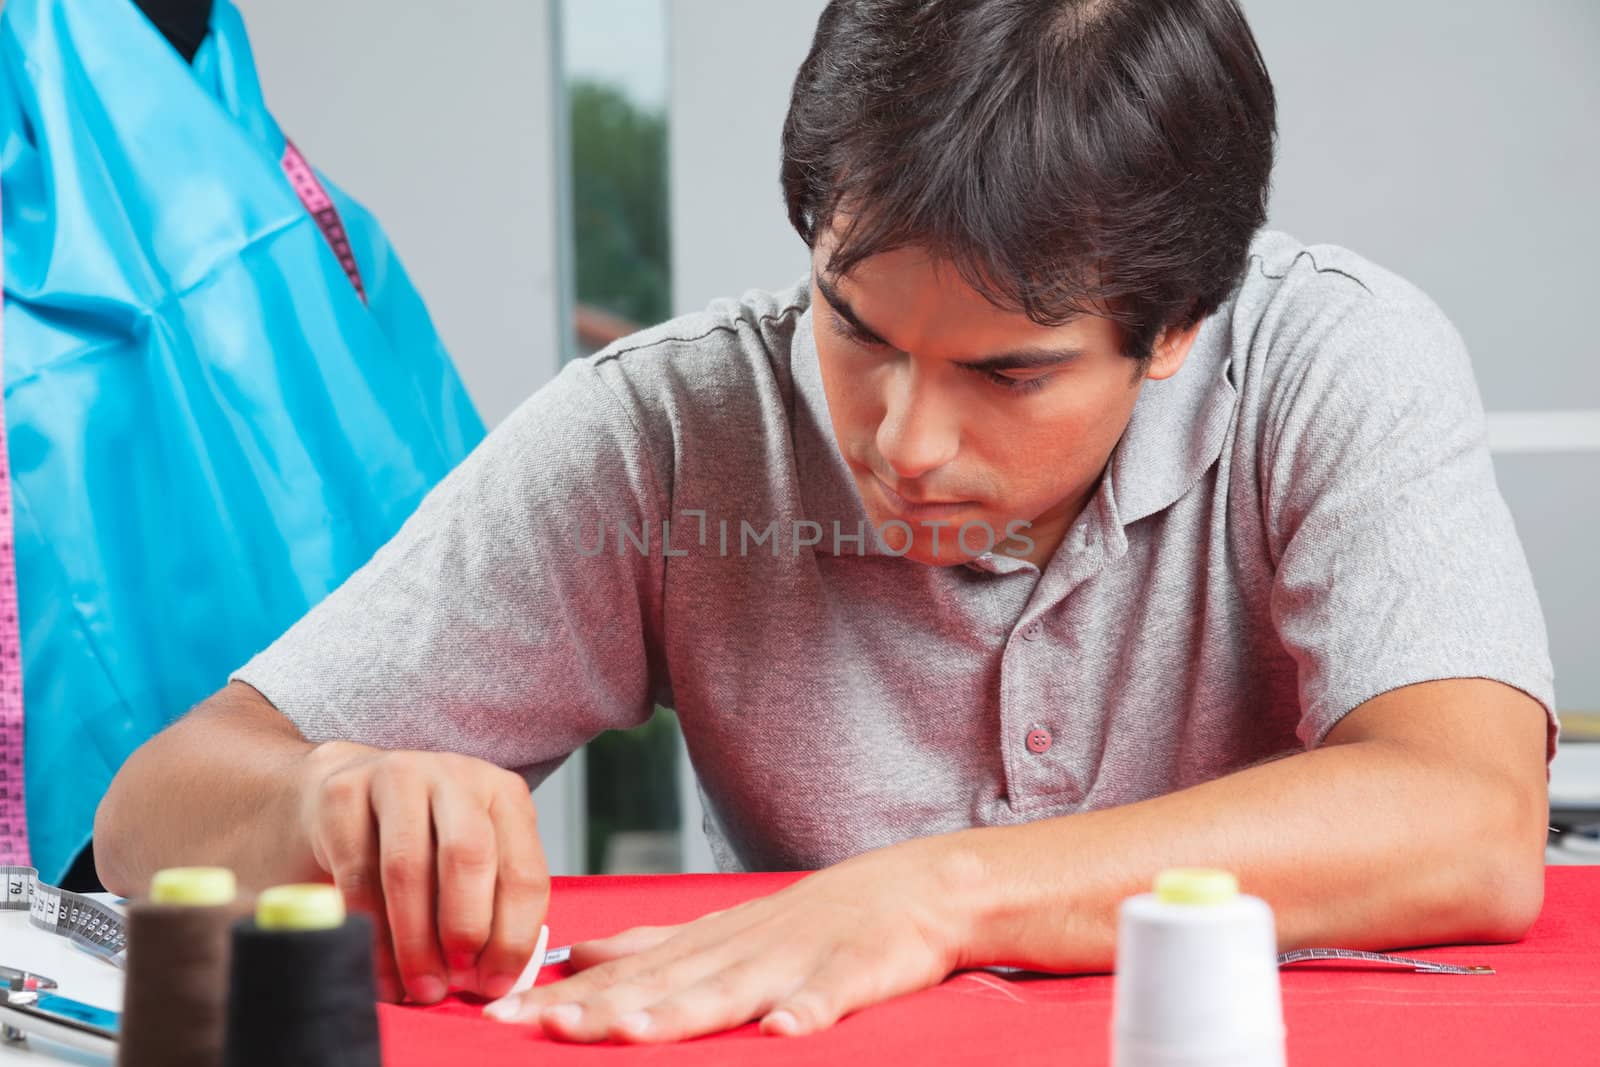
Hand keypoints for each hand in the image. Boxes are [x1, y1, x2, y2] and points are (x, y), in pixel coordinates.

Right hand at [295, 742, 549, 1004]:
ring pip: (408, 868)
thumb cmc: (424, 839)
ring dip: (413, 941)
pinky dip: (370, 932)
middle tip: (452, 982)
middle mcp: (457, 777)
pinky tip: (378, 968)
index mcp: (504, 795)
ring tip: (417, 986)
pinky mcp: (345, 793)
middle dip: (464, 930)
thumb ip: (490, 905)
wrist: (350, 796)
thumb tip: (493, 978)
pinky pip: (357, 873)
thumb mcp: (471, 860)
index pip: (524, 870)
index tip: (495, 983)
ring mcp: (399, 776)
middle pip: (468, 857)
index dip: (512, 937)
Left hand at [481, 840, 974, 1042]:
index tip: (501, 1019)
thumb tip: (574, 954)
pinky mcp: (854, 970)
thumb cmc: (807, 921)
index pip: (623, 977)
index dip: (565, 999)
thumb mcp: (719, 928)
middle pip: (661, 985)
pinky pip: (829, 995)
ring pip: (731, 990)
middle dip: (599, 1009)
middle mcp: (738, 950)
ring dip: (682, 1012)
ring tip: (633, 1034)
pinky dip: (807, 1010)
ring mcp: (795, 959)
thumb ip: (648, 946)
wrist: (910, 889)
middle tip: (538, 1028)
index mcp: (705, 946)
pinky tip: (782, 1031)